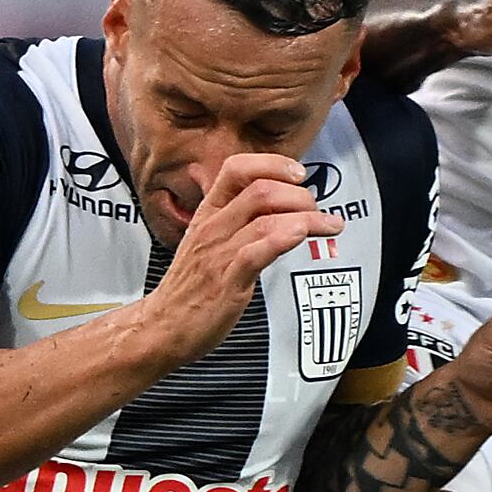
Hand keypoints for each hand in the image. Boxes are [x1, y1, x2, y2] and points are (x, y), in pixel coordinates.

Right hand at [144, 153, 342, 362]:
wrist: (162, 326)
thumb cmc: (189, 287)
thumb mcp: (208, 241)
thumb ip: (237, 219)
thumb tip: (274, 201)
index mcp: (208, 214)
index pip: (237, 169)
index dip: (273, 164)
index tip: (298, 173)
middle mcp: (213, 228)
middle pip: (260, 190)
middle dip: (300, 195)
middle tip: (317, 210)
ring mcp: (219, 254)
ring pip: (265, 219)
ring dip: (307, 218)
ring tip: (329, 225)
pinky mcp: (227, 282)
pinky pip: (255, 252)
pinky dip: (283, 239)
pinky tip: (301, 235)